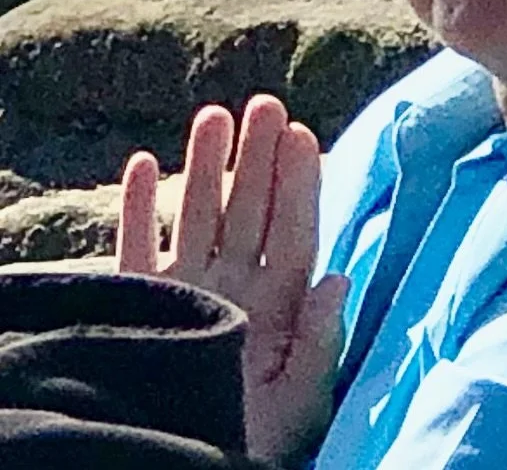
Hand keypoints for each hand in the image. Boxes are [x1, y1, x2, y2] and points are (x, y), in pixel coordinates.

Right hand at [117, 95, 346, 467]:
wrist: (192, 467)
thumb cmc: (259, 442)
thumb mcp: (301, 398)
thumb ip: (320, 339)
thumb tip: (340, 278)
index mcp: (279, 304)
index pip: (293, 230)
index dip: (299, 182)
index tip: (303, 134)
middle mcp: (235, 286)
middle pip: (249, 209)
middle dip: (257, 157)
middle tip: (265, 103)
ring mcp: (188, 291)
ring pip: (196, 215)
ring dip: (202, 166)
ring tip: (212, 115)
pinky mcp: (143, 305)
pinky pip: (137, 248)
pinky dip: (135, 208)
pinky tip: (138, 163)